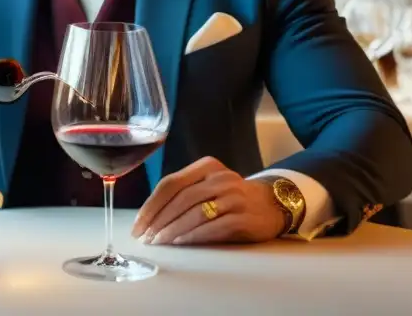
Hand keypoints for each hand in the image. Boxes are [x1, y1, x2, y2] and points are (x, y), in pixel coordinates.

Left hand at [130, 156, 286, 244]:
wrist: (273, 204)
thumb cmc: (231, 197)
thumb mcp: (208, 185)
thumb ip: (184, 193)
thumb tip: (149, 216)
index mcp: (206, 166)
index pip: (170, 183)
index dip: (151, 205)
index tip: (138, 225)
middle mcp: (220, 178)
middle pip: (181, 199)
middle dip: (159, 221)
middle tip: (146, 238)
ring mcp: (234, 196)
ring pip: (195, 213)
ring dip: (173, 230)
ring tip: (159, 243)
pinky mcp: (244, 217)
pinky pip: (214, 227)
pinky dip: (194, 236)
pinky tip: (181, 243)